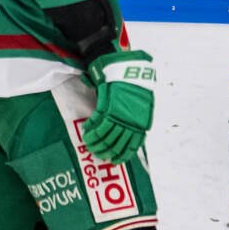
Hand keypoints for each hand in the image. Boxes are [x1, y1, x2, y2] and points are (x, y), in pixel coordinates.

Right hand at [82, 50, 156, 164]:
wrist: (125, 68)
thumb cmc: (133, 86)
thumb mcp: (141, 105)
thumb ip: (135, 120)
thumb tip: (127, 133)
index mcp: (141, 122)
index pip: (133, 145)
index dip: (123, 154)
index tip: (116, 160)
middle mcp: (131, 121)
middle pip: (118, 143)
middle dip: (107, 151)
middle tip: (99, 155)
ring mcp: (120, 115)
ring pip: (106, 136)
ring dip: (97, 143)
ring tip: (91, 147)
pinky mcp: (108, 108)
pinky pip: (98, 125)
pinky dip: (91, 131)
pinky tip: (87, 134)